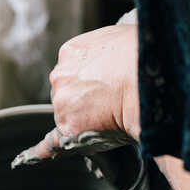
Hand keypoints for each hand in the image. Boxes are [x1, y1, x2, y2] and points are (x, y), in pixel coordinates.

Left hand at [12, 24, 139, 166]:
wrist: (145, 82)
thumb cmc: (142, 58)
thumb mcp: (121, 37)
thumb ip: (108, 48)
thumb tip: (117, 53)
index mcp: (71, 52)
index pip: (73, 70)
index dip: (89, 81)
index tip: (103, 87)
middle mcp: (60, 76)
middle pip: (66, 93)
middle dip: (84, 101)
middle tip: (110, 105)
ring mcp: (61, 102)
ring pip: (67, 116)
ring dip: (83, 121)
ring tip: (112, 120)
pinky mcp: (68, 126)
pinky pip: (53, 141)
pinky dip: (47, 149)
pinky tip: (44, 153)